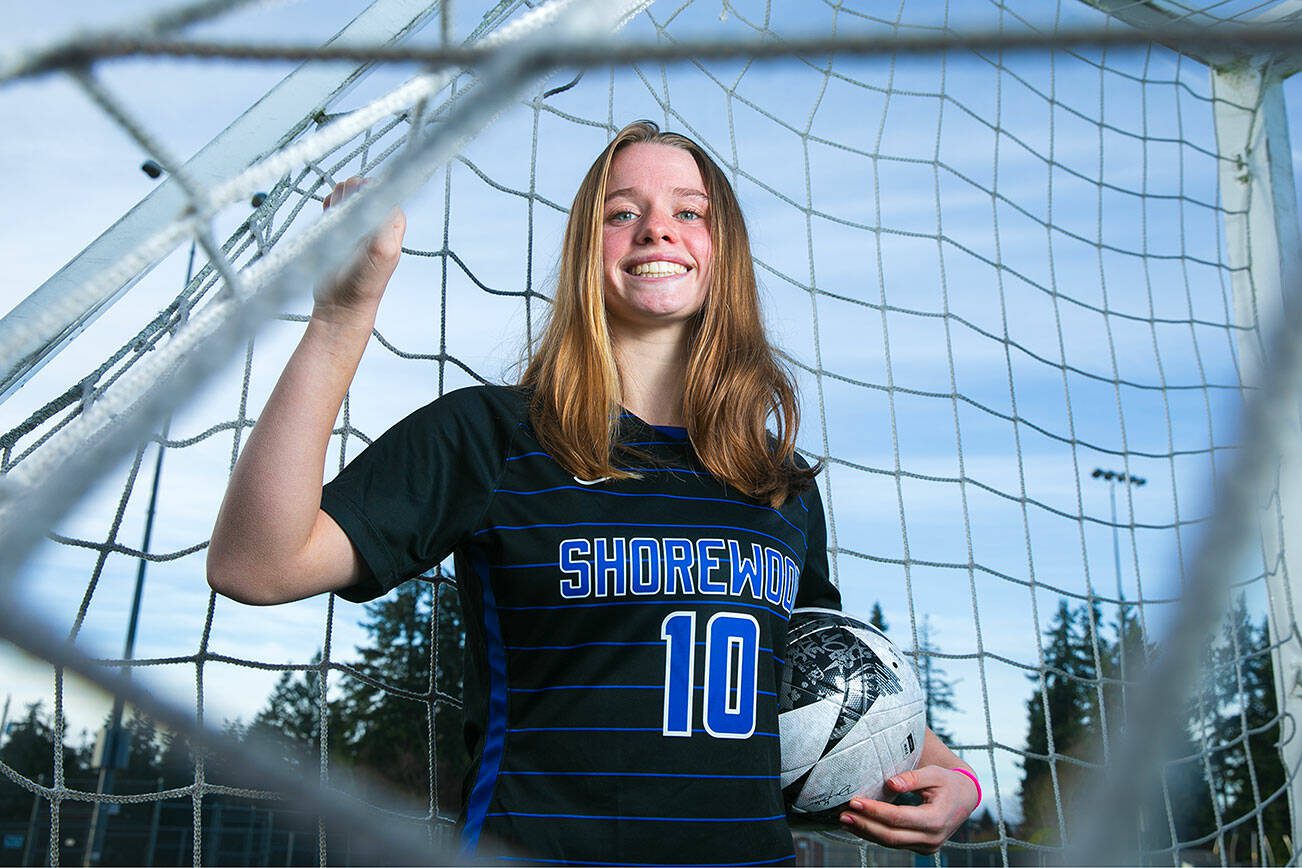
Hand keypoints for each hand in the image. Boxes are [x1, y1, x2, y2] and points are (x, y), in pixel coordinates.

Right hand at [313, 176, 406, 319]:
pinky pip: (333, 202)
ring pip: (345, 191)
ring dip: (337, 203)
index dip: (362, 193)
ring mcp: (358, 219)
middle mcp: (378, 217)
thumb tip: (383, 191)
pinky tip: (329, 223)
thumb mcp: (382, 250)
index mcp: (393, 219)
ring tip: (337, 226)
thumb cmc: (364, 282)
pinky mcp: (341, 224)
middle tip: (345, 223)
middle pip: (359, 185)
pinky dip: (328, 207)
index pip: (379, 185)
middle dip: (348, 198)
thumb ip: (385, 220)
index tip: (355, 212)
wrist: (341, 304)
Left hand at [837, 766, 979, 854]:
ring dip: (866, 832)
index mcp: (936, 819)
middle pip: (892, 836)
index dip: (875, 811)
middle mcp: (932, 837)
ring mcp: (927, 845)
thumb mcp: (934, 773)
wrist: (966, 797)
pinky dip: (876, 835)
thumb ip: (912, 778)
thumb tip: (889, 783)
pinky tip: (860, 825)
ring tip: (845, 820)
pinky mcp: (921, 846)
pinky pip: (895, 843)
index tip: (855, 801)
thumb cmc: (948, 782)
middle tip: (843, 814)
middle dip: (865, 825)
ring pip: (891, 843)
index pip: (899, 818)